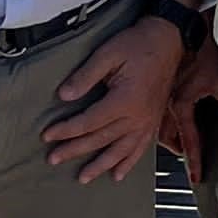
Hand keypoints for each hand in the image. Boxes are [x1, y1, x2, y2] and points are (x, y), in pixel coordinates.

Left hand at [44, 12, 186, 182]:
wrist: (169, 40)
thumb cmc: (139, 44)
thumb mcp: (108, 53)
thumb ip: (85, 76)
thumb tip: (64, 96)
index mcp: (125, 99)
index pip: (89, 122)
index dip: (66, 130)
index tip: (48, 135)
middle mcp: (138, 116)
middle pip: (101, 139)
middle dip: (75, 150)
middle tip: (54, 159)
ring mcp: (148, 121)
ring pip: (120, 150)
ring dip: (100, 165)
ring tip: (83, 178)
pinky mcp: (153, 121)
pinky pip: (140, 149)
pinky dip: (128, 163)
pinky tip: (118, 175)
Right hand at [158, 39, 217, 182]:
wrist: (183, 30)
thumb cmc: (202, 52)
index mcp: (181, 105)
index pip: (189, 140)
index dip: (195, 160)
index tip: (197, 177)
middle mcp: (166, 106)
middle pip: (166, 140)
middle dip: (176, 151)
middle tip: (187, 162)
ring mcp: (158, 99)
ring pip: (156, 130)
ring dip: (167, 140)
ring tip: (177, 147)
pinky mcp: (157, 91)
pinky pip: (156, 115)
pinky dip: (163, 125)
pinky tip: (169, 126)